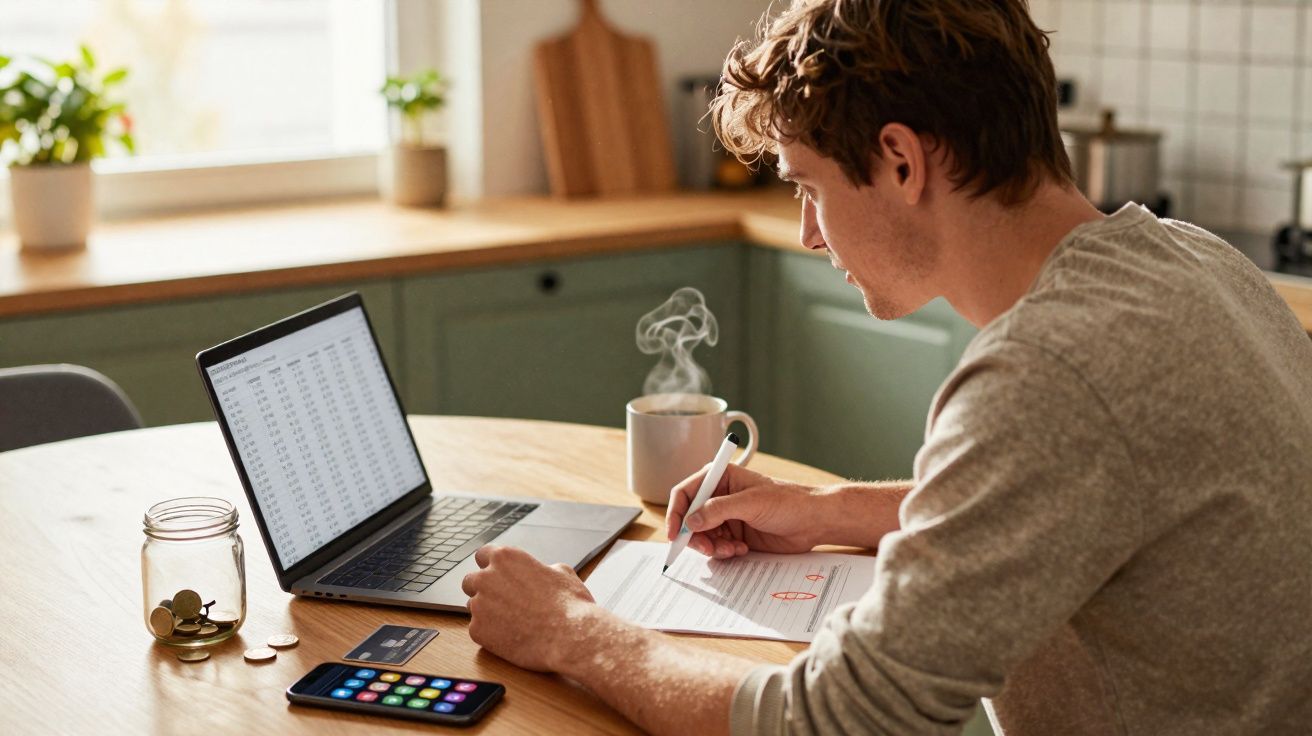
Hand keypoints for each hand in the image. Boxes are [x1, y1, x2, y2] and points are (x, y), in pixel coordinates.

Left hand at [461, 545, 595, 671]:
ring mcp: (479, 605)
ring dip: (487, 612)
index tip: (497, 575)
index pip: (482, 554)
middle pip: (471, 580)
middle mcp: (486, 578)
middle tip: (502, 601)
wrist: (570, 637)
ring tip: (513, 622)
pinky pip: (478, 629)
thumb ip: (540, 568)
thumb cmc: (569, 604)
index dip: (491, 566)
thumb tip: (542, 572)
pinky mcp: (477, 631)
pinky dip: (491, 633)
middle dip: (483, 589)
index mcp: (505, 558)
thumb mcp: (561, 573)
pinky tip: (512, 636)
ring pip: (473, 606)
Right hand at [665, 463, 820, 559]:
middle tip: (708, 549)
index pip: (685, 493)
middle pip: (690, 519)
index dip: (676, 513)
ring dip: (712, 546)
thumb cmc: (788, 501)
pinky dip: (723, 552)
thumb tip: (690, 521)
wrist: (813, 521)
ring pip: (702, 536)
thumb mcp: (751, 502)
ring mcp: (726, 517)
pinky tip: (740, 549)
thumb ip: (718, 510)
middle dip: (695, 536)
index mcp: (720, 478)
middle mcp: (719, 497)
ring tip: (731, 549)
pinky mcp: (735, 534)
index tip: (674, 533)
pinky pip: (716, 547)